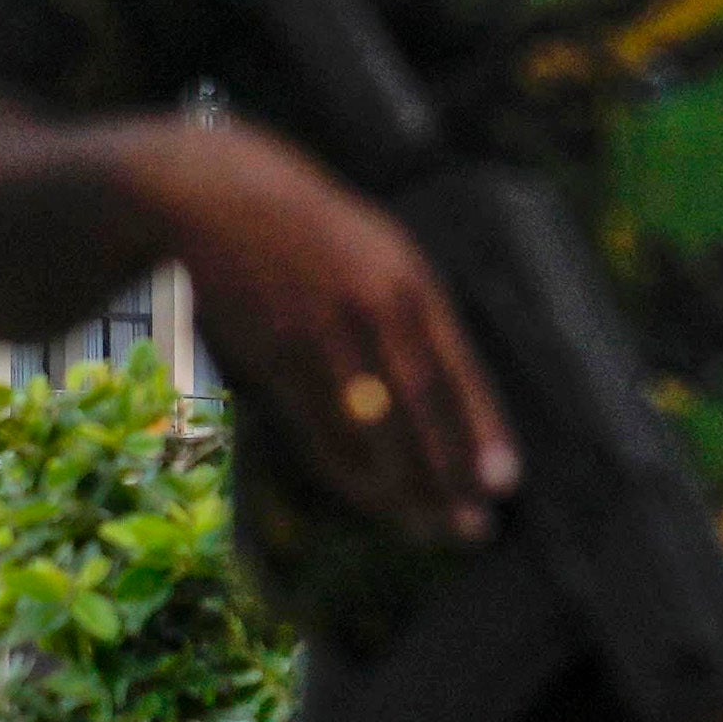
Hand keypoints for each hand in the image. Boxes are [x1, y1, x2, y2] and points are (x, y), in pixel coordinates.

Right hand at [157, 122, 523, 541]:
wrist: (217, 195)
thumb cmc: (309, 237)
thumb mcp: (374, 253)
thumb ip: (411, 315)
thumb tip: (449, 397)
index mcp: (407, 278)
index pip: (454, 370)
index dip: (481, 430)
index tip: (504, 482)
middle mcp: (369, 303)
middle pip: (419, 406)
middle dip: (449, 473)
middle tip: (475, 526)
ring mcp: (318, 328)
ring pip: (369, 427)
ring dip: (401, 485)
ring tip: (427, 525)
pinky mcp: (272, 350)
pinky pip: (318, 427)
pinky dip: (348, 471)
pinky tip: (372, 497)